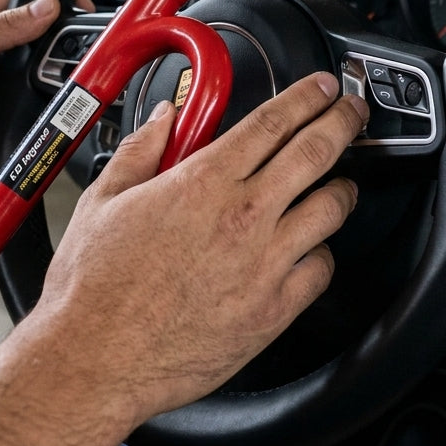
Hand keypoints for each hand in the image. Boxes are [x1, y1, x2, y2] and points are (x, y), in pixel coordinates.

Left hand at [0, 0, 71, 183]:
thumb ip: (1, 28)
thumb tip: (45, 7)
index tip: (84, 5)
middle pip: (41, 40)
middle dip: (64, 42)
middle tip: (86, 49)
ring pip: (40, 78)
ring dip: (56, 80)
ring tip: (74, 81)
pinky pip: (29, 114)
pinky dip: (44, 114)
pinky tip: (53, 114)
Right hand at [32, 72, 367, 426]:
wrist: (97, 358)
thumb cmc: (94, 286)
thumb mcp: (102, 200)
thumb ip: (139, 151)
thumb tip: (164, 119)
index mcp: (202, 182)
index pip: (271, 122)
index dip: (305, 97)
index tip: (321, 87)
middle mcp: (242, 217)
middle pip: (315, 153)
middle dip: (342, 122)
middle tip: (352, 111)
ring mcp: (264, 265)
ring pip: (331, 210)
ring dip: (342, 187)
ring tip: (340, 181)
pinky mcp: (272, 312)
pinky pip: (321, 270)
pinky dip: (323, 252)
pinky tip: (312, 248)